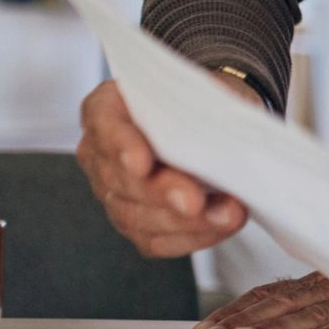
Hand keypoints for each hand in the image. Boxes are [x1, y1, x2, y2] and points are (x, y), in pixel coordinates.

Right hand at [74, 77, 252, 256]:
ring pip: (137, 217)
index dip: (122, 146)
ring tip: (226, 215)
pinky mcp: (136, 223)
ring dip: (185, 222)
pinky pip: (155, 240)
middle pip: (121, 180)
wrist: (215, 121)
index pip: (106, 125)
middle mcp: (101, 152)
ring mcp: (113, 192)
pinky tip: (219, 227)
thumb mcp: (205, 88)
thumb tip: (222, 135)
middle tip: (194, 201)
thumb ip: (201, 106)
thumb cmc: (203, 101)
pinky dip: (191, 237)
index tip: (143, 162)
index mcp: (108, 107)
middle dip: (162, 194)